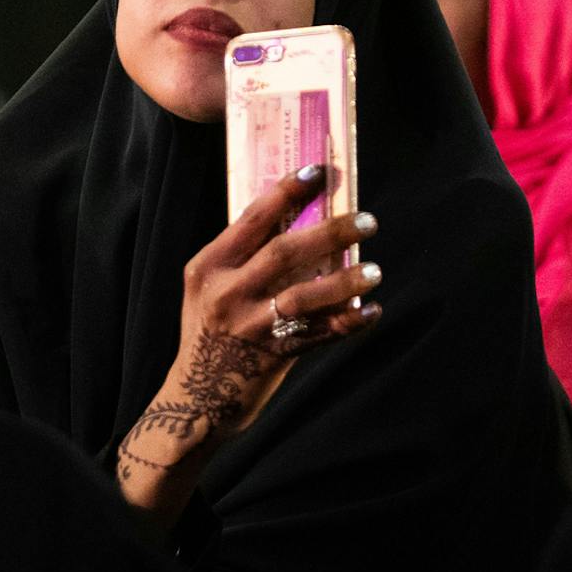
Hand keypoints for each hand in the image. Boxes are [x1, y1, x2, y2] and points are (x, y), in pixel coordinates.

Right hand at [117, 164, 379, 513]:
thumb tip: (299, 215)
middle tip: (367, 220)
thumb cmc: (210, 331)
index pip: (252, 219)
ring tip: (375, 270)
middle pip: (283, 252)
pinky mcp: (273, 356)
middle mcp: (226, 294)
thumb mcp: (210, 288)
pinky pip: (320, 334)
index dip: (287, 192)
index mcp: (208, 268)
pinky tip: (373, 311)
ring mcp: (250, 327)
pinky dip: (349, 322)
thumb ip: (244, 257)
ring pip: (304, 296)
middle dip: (329, 232)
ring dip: (345, 281)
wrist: (196, 399)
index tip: (318, 172)